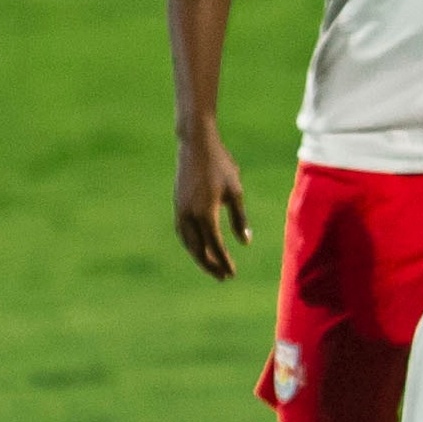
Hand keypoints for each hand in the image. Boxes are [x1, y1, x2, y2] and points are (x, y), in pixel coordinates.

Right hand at [173, 127, 250, 279]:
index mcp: (205, 213)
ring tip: (210, 266)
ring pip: (187, 242)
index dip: (223, 261)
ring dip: (198, 256)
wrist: (195, 144)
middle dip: (210, 265)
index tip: (232, 273)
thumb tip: (245, 242)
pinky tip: (197, 246)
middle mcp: (189, 215)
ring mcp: (180, 210)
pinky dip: (190, 243)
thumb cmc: (220, 165)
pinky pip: (182, 231)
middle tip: (222, 277)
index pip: (215, 246)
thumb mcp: (235, 192)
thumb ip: (239, 219)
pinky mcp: (177, 204)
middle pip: (198, 249)